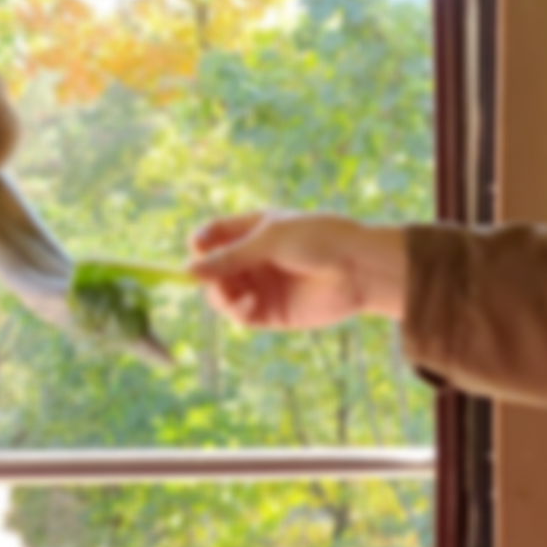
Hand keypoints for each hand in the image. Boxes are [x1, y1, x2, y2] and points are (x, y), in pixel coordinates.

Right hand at [187, 213, 407, 329]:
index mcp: (253, 231)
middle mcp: (254, 259)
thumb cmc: (318, 240)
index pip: (213, 236)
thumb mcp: (268, 240)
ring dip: (219, 295)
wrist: (358, 268)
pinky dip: (236, 311)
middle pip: (213, 269)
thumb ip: (229, 257)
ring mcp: (261, 286)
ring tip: (232, 295)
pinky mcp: (271, 313)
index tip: (196, 249)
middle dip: (207, 274)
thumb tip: (188, 272)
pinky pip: (240, 315)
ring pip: (222, 294)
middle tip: (210, 279)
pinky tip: (248, 304)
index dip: (200, 244)